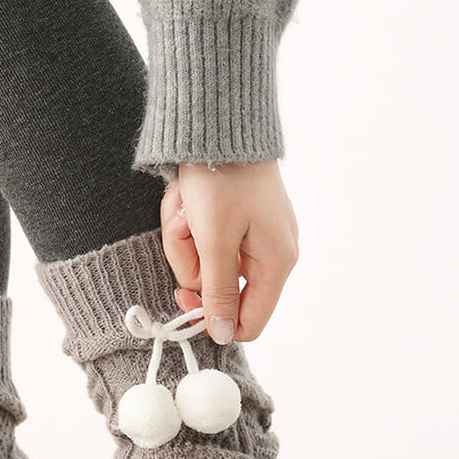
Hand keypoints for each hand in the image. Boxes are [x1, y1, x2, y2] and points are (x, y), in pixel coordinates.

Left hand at [160, 160, 298, 343]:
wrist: (219, 124)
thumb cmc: (222, 179)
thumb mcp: (215, 240)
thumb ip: (218, 292)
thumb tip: (223, 334)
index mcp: (276, 264)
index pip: (248, 322)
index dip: (212, 320)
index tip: (182, 297)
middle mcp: (271, 254)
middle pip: (219, 290)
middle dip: (192, 263)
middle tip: (186, 228)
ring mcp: (255, 237)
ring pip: (206, 264)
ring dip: (185, 240)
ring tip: (187, 207)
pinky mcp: (238, 223)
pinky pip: (205, 242)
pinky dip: (189, 226)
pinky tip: (189, 202)